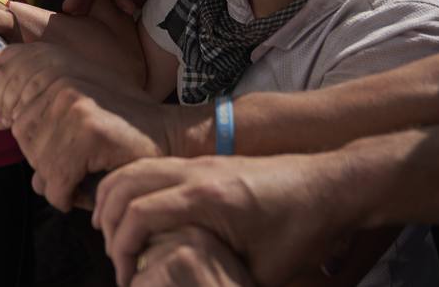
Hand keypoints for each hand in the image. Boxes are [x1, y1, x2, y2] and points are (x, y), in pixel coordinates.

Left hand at [0, 43, 175, 210]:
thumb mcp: (78, 97)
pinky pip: (54, 183)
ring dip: (56, 176)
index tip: (15, 118)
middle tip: (71, 155)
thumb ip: (37, 100)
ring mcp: (73, 105)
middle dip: (40, 153)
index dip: (3, 100)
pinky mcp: (86, 134)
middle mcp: (61, 79)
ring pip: (35, 160)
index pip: (1, 71)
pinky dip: (66, 195)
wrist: (169, 134)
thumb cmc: (123, 121)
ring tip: (82, 168)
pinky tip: (84, 186)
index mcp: (55, 63)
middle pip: (17, 130)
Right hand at [95, 154, 356, 286]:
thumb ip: (220, 282)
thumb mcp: (263, 272)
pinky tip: (142, 219)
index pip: (138, 213)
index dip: (121, 248)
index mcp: (207, 198)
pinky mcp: (205, 163)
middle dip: (108, 222)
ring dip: (116, 200)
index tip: (126, 277)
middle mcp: (196, 172)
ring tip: (115, 236)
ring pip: (136, 169)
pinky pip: (154, 168)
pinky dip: (135, 189)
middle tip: (113, 257)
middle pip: (125, 183)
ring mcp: (200, 162)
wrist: (331, 186)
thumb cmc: (303, 229)